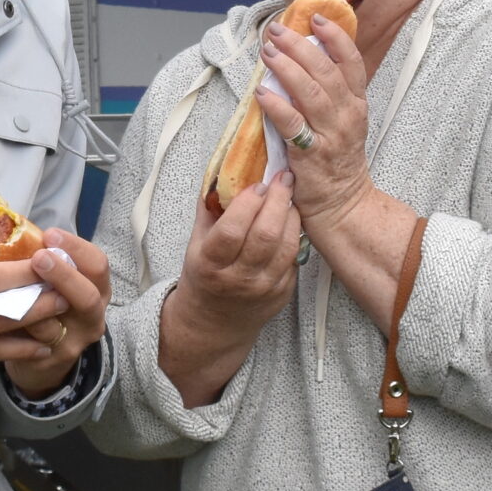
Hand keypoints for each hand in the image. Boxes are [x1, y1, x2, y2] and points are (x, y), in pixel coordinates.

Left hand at [4, 228, 111, 396]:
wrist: (41, 358)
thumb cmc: (46, 305)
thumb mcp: (53, 282)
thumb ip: (42, 260)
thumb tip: (10, 227)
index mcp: (96, 288)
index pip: (97, 264)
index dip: (76, 248)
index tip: (50, 234)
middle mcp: (93, 315)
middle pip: (89, 296)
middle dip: (64, 274)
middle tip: (40, 257)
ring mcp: (75, 341)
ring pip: (59, 323)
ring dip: (37, 303)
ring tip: (15, 286)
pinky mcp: (52, 359)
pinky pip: (35, 343)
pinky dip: (19, 326)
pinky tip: (1, 312)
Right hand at [159, 170, 299, 406]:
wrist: (214, 322)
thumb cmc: (204, 275)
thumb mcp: (196, 243)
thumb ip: (210, 208)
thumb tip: (225, 167)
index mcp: (210, 265)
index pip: (232, 231)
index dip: (248, 204)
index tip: (257, 184)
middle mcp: (238, 279)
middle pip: (266, 235)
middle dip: (278, 200)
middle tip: (284, 178)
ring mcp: (263, 289)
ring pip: (287, 245)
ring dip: (292, 215)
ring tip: (289, 197)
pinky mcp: (283, 294)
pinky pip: (295, 258)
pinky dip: (295, 234)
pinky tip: (290, 220)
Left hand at [254, 15, 375, 229]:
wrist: (343, 205)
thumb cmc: (336, 159)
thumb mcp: (343, 121)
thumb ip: (327, 92)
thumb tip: (299, 58)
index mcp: (356, 103)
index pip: (351, 62)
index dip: (335, 37)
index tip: (316, 18)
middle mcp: (347, 115)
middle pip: (326, 71)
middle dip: (300, 46)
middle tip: (278, 31)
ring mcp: (331, 135)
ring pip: (311, 93)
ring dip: (287, 68)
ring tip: (268, 51)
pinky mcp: (311, 155)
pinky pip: (292, 125)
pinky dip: (276, 105)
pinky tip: (261, 93)